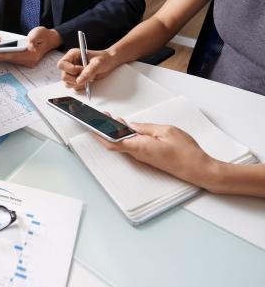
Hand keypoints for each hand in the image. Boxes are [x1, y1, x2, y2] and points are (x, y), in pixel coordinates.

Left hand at [0, 27, 61, 67]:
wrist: (51, 39)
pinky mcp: (24, 60)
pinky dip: (3, 55)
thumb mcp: (39, 33)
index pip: (12, 56)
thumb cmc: (44, 35)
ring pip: (9, 60)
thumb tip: (30, 44)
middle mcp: (29, 61)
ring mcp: (27, 62)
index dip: (0, 55)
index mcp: (32, 55)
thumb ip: (34, 39)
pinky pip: (11, 58)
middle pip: (9, 59)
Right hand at [57, 49, 120, 89]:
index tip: (81, 69)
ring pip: (68, 83)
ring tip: (89, 78)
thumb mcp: (97, 63)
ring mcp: (72, 73)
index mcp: (72, 55)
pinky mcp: (76, 80)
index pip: (62, 64)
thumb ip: (88, 71)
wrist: (109, 63)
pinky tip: (88, 81)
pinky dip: (82, 86)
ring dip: (79, 84)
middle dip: (75, 79)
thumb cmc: (103, 59)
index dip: (70, 69)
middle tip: (86, 76)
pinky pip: (74, 87)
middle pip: (64, 76)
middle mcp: (70, 64)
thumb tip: (79, 81)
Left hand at [94, 120, 216, 188]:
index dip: (98, 134)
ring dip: (116, 132)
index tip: (90, 125)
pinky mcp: (148, 157)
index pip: (112, 141)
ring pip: (123, 143)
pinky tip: (126, 128)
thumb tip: (133, 125)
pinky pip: (132, 146)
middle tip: (100, 117)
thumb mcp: (166, 130)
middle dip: (105, 129)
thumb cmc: (185, 152)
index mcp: (139, 147)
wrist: (197, 169)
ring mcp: (143, 156)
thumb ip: (146, 127)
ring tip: (111, 119)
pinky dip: (126, 136)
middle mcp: (138, 154)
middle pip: (115, 142)